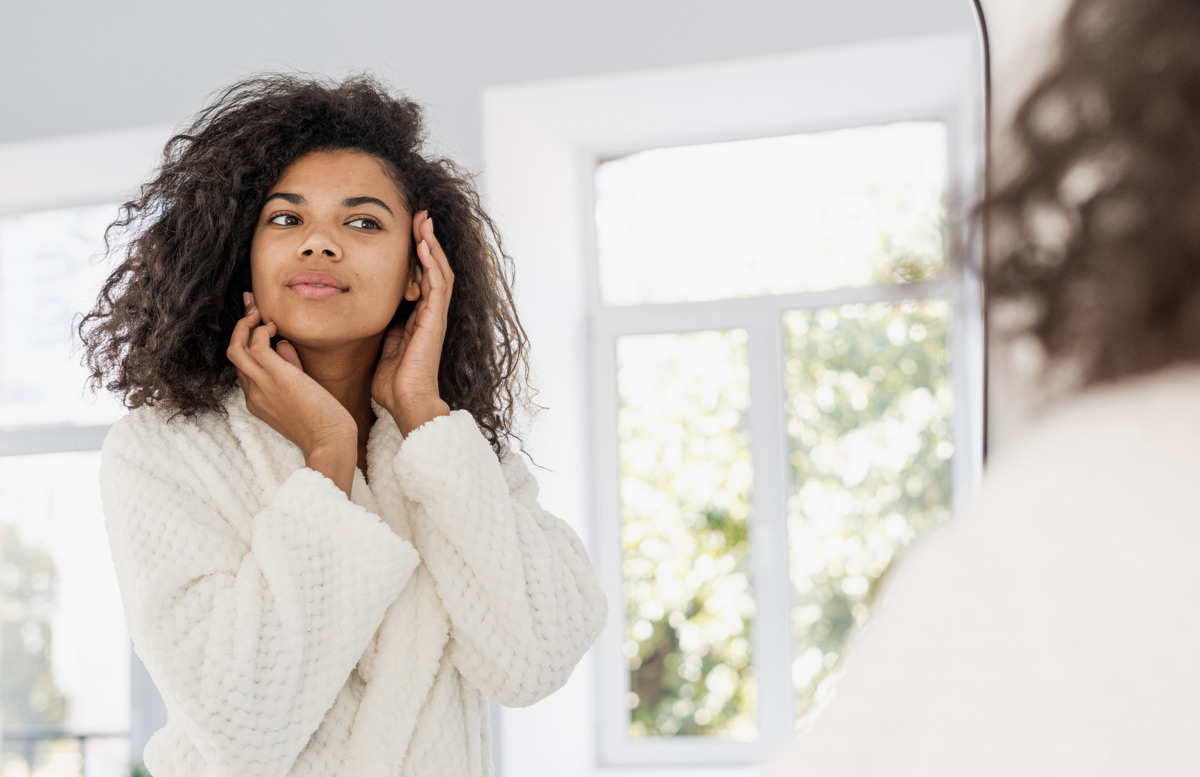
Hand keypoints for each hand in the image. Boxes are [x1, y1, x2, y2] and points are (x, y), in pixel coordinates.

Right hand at [227, 291, 356, 458]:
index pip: (242, 366)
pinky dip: (261, 331)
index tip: (253, 322)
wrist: (330, 441)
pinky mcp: (277, 377)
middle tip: (252, 308)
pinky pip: (256, 346)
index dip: (245, 342)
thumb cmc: (322, 421)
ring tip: (260, 312)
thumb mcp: (299, 392)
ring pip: (236, 348)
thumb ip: (289, 368)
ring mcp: (262, 386)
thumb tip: (284, 343)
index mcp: (257, 401)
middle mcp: (253, 393)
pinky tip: (275, 327)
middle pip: (234, 354)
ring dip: (245, 325)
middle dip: (240, 327)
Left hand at [372, 211, 452, 434]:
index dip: (417, 255)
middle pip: (434, 268)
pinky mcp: (436, 320)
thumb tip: (370, 315)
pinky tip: (423, 244)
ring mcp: (436, 316)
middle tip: (420, 216)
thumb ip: (383, 330)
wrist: (407, 403)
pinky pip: (438, 285)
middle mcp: (431, 314)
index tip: (408, 233)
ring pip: (440, 271)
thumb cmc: (392, 384)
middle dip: (427, 241)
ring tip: (424, 221)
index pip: (421, 278)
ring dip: (432, 245)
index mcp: (418, 320)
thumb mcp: (382, 348)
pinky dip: (432, 263)